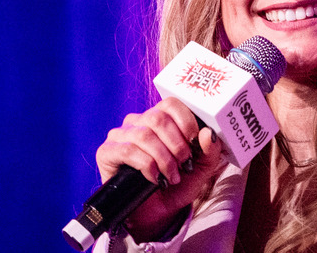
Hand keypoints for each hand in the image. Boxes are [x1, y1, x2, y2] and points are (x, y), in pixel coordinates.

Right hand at [95, 97, 223, 241]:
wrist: (157, 212)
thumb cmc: (177, 184)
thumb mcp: (201, 167)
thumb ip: (209, 150)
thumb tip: (208, 133)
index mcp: (160, 118)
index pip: (171, 103)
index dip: (186, 121)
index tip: (195, 142)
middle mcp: (138, 122)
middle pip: (158, 118)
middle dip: (177, 144)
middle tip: (185, 163)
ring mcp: (120, 135)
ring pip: (144, 135)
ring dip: (164, 158)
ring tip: (172, 176)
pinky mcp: (107, 152)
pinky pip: (128, 150)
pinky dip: (147, 166)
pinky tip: (155, 179)